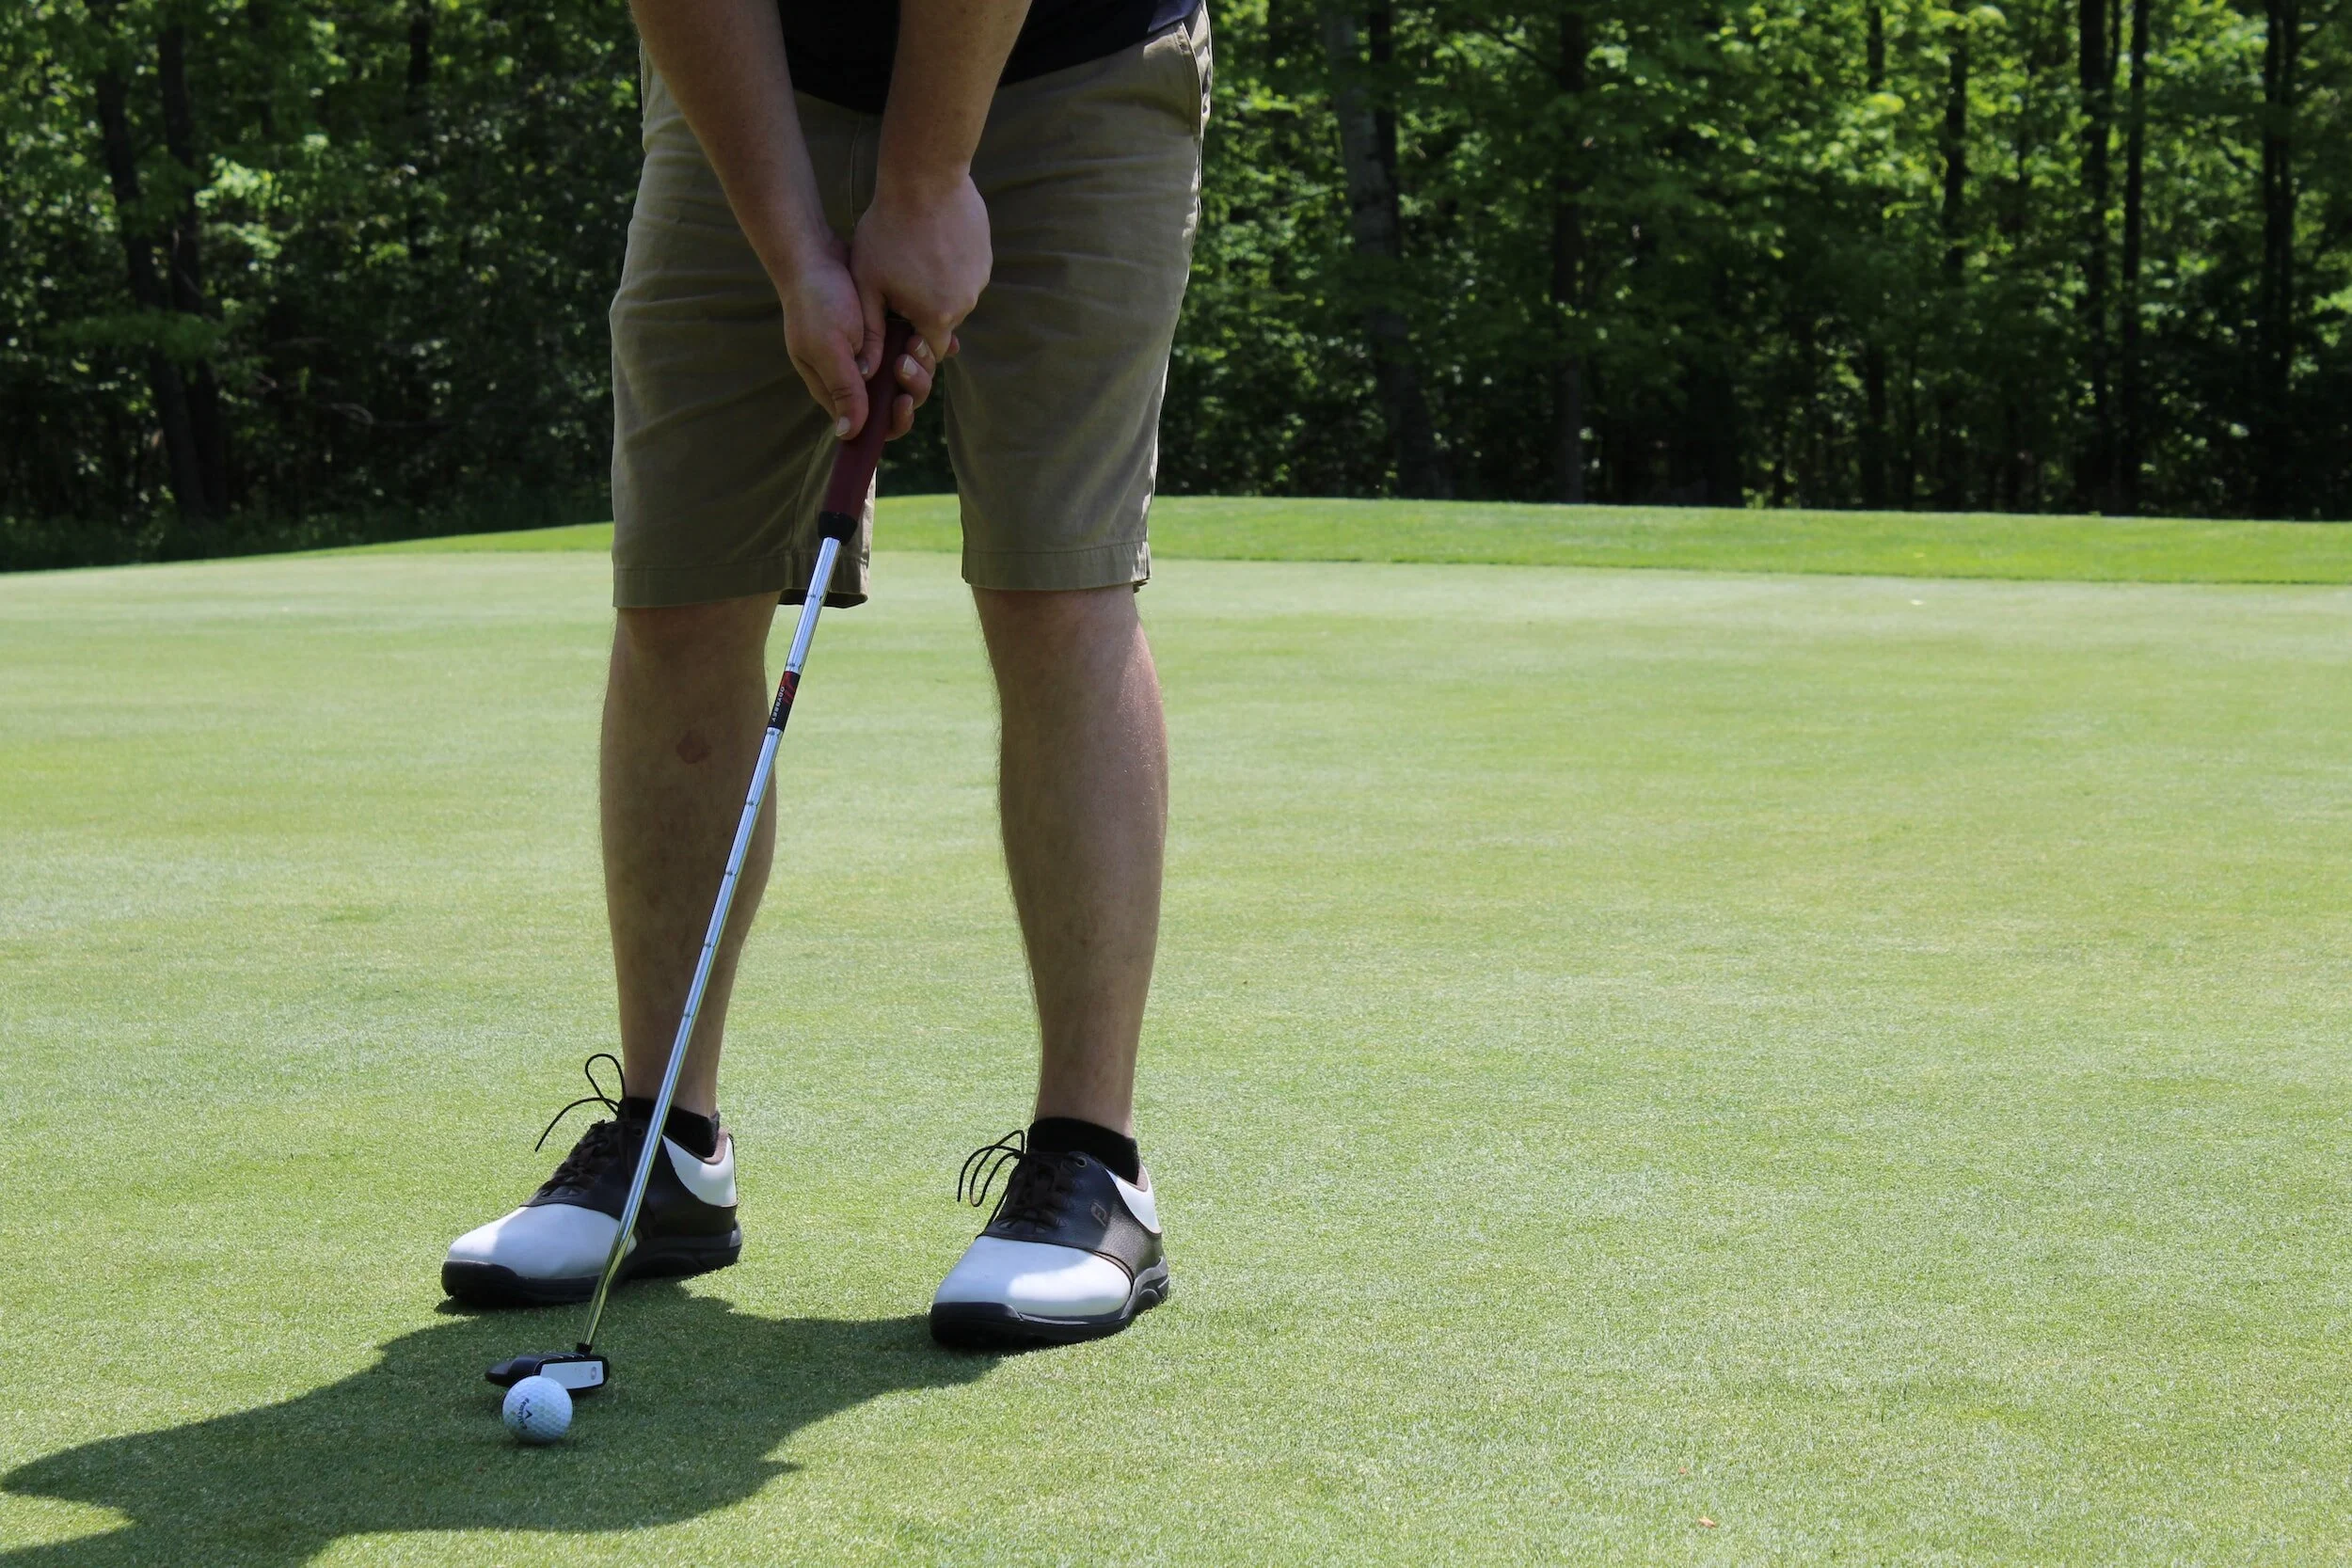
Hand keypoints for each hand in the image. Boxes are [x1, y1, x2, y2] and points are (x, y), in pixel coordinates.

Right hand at [774, 232, 937, 441]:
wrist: (814, 254)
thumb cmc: (816, 300)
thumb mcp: (829, 347)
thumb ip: (842, 388)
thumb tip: (848, 434)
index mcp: (835, 387)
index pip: (871, 424)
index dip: (893, 420)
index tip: (903, 400)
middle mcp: (853, 376)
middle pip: (895, 400)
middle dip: (912, 385)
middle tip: (909, 356)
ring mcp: (869, 355)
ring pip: (907, 375)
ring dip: (920, 363)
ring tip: (917, 339)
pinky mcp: (881, 333)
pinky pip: (910, 348)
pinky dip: (927, 347)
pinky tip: (943, 340)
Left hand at [849, 170, 987, 370]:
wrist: (925, 178)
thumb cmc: (888, 230)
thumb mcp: (868, 283)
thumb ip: (870, 331)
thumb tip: (865, 371)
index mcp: (937, 318)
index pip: (927, 352)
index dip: (910, 344)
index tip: (894, 322)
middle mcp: (966, 304)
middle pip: (942, 324)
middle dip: (921, 313)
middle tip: (899, 282)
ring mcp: (979, 279)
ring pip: (954, 297)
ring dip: (936, 288)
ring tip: (913, 258)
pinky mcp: (985, 256)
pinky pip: (965, 273)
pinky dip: (949, 266)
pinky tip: (931, 243)